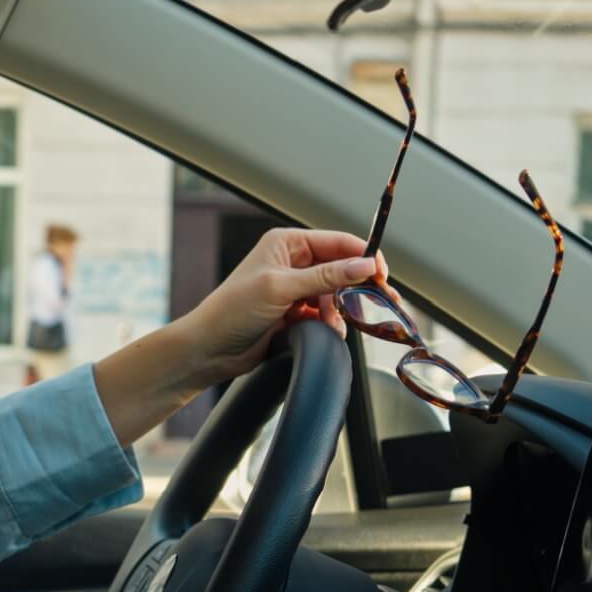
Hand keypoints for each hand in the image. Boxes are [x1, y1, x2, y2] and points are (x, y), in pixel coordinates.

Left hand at [176, 228, 398, 387]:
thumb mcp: (281, 288)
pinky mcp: (293, 313)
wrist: (209, 349)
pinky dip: (329, 323)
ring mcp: (293, 288)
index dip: (363, 256)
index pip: (338, 242)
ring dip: (340, 310)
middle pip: (341, 269)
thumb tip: (364, 265)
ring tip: (335, 324)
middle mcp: (291, 262)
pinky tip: (327, 332)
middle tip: (380, 302)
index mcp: (287, 243)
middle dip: (357, 287)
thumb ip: (326, 276)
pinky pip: (324, 314)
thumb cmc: (232, 311)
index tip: (382, 276)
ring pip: (335, 295)